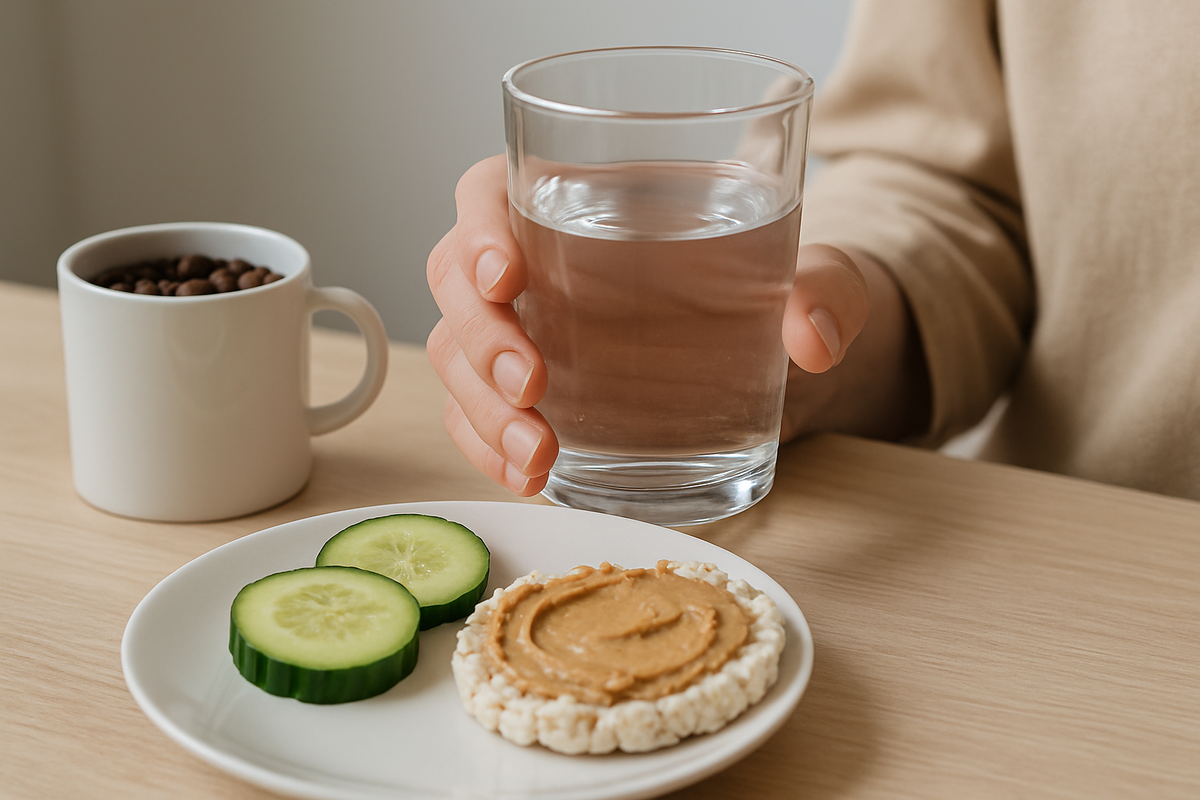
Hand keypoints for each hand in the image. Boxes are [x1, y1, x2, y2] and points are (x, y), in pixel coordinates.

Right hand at [427, 156, 928, 495]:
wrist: (782, 359)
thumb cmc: (779, 289)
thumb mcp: (819, 275)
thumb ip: (828, 288)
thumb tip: (817, 335)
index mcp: (585, 200)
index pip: (492, 193)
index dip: (479, 229)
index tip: (508, 277)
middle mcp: (537, 262)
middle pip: (455, 282)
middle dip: (482, 338)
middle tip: (534, 387)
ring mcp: (526, 331)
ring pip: (457, 356)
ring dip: (480, 409)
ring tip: (538, 456)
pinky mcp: (533, 396)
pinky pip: (476, 416)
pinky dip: (487, 449)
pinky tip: (525, 477)